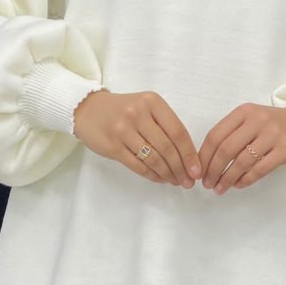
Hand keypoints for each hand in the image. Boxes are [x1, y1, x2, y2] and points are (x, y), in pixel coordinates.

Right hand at [73, 89, 202, 187]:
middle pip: (167, 147)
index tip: (197, 170)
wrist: (88, 109)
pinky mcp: (112, 146)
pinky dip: (152, 175)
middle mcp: (138, 114)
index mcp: (153, 102)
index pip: (178, 132)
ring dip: (167, 174)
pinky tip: (159, 179)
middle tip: (188, 182)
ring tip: (175, 181)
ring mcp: (123, 130)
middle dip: (181, 168)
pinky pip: (138, 165)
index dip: (190, 154)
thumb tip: (188, 156)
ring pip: (153, 158)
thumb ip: (165, 125)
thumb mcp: (146, 107)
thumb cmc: (123, 110)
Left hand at [196, 104, 285, 194]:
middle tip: (207, 184)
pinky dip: (246, 180)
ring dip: (227, 178)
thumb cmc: (276, 125)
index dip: (204, 156)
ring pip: (242, 161)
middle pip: (226, 149)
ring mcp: (273, 134)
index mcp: (244, 112)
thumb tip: (208, 160)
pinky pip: (260, 169)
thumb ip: (233, 134)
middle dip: (213, 170)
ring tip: (220, 188)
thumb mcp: (253, 120)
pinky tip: (238, 185)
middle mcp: (257, 120)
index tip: (198, 171)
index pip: (216, 135)